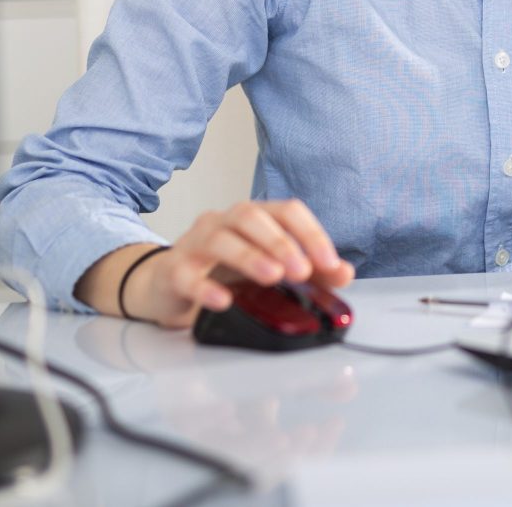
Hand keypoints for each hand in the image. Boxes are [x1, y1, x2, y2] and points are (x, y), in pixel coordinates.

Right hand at [121, 200, 354, 328]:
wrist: (168, 284)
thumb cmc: (222, 271)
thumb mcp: (269, 268)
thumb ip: (310, 270)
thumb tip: (344, 273)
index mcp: (254, 218)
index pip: (287, 211)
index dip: (311, 234)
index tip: (330, 263)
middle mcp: (225, 222)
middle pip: (253, 218)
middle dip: (281, 244)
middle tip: (302, 271)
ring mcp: (196, 242)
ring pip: (221, 239)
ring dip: (250, 256)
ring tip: (272, 277)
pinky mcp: (175, 270)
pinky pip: (187, 274)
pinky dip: (206, 287)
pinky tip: (224, 300)